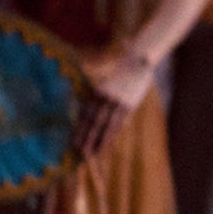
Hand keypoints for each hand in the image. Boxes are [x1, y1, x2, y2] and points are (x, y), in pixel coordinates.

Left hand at [74, 44, 155, 159]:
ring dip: (102, 140)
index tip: (74, 143)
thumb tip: (76, 103)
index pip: (86, 115)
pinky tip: (109, 142)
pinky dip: (114, 133)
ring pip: (109, 126)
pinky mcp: (130, 105)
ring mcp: (120, 103)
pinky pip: (120, 122)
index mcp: (97, 91)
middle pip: (96, 123)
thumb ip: (90, 90)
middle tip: (82, 153)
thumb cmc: (115, 67)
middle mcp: (107, 99)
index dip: (80, 130)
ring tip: (95, 153)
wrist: (138, 60)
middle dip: (89, 139)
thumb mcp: (100, 77)